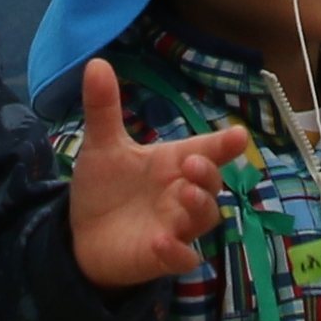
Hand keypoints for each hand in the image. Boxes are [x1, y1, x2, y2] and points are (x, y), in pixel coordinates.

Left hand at [67, 61, 247, 290]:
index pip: (208, 150)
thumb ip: (104, 108)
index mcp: (173, 163)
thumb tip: (96, 62)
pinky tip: (160, 241)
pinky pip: (182, 258)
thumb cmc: (104, 188)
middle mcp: (181, 194)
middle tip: (192, 163)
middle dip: (208, 174)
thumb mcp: (102, 146)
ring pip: (204, 219)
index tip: (239, 135)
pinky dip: (176, 251)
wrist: (81, 235)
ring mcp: (176, 226)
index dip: (225, 143)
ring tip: (183, 193)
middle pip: (211, 185)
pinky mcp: (163, 257)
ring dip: (199, 207)